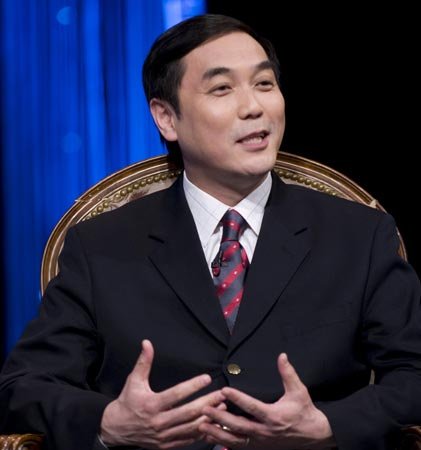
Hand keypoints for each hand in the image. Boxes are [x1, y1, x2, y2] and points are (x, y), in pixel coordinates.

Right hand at [100, 340, 224, 448]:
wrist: (116, 429)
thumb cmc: (128, 401)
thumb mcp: (134, 380)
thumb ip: (143, 362)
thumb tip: (147, 343)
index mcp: (151, 405)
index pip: (176, 394)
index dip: (192, 386)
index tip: (207, 378)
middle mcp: (158, 422)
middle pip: (187, 412)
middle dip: (207, 402)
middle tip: (221, 394)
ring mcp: (163, 436)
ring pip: (189, 428)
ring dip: (208, 418)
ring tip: (222, 407)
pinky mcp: (166, 445)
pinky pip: (186, 440)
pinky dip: (201, 433)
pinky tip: (213, 424)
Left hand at [199, 353, 334, 449]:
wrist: (314, 436)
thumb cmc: (304, 411)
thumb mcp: (299, 391)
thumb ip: (288, 373)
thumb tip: (282, 355)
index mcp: (273, 416)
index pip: (251, 406)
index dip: (237, 398)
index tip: (223, 390)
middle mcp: (265, 431)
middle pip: (238, 425)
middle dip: (220, 417)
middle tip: (204, 409)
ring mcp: (261, 442)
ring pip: (235, 440)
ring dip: (217, 433)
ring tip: (201, 426)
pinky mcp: (259, 448)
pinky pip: (239, 447)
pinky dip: (224, 443)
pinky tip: (211, 437)